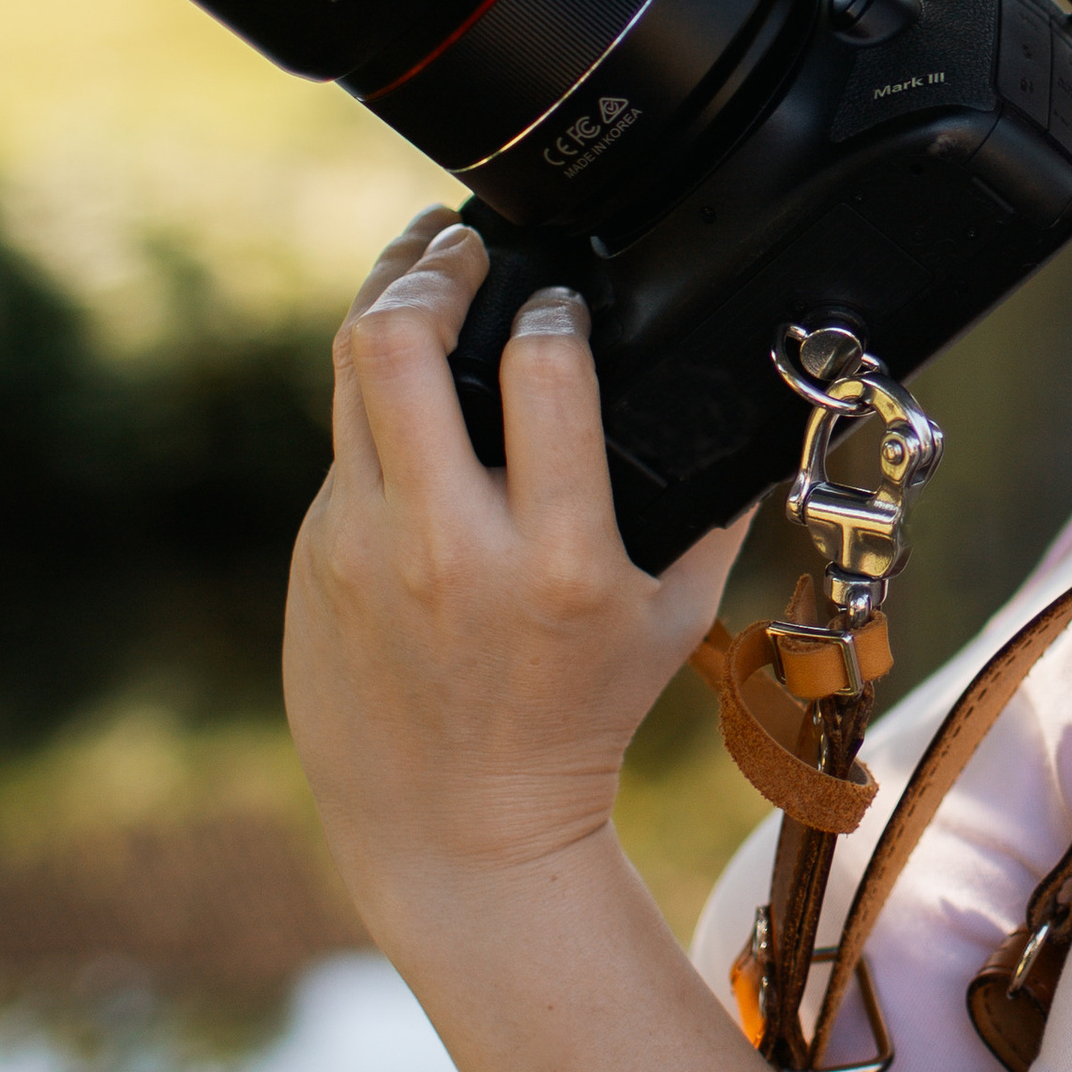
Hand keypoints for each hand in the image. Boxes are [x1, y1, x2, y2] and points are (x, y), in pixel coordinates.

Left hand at [283, 209, 743, 927]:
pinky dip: (376, 396)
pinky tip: (406, 380)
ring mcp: (362, 549)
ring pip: (350, 373)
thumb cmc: (580, 720)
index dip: (550, 308)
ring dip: (386, 299)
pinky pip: (343, 443)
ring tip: (420, 266)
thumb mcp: (673, 621)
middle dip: (432, 265)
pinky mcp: (315, 557)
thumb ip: (714, 513)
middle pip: (398, 343)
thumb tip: (756, 410)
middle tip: (461, 242)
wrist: (456, 829)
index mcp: (555, 561)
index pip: (541, 371)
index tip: (560, 296)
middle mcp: (446, 546)